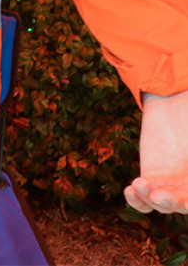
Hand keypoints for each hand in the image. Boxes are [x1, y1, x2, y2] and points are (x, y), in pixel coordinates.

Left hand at [127, 90, 187, 213]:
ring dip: (151, 198)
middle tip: (162, 196)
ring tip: (140, 183)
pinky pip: (143, 200)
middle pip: (184, 205)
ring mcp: (172, 188)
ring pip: (162, 204)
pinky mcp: (150, 181)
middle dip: (174, 202)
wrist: (172, 108)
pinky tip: (130, 190)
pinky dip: (137, 201)